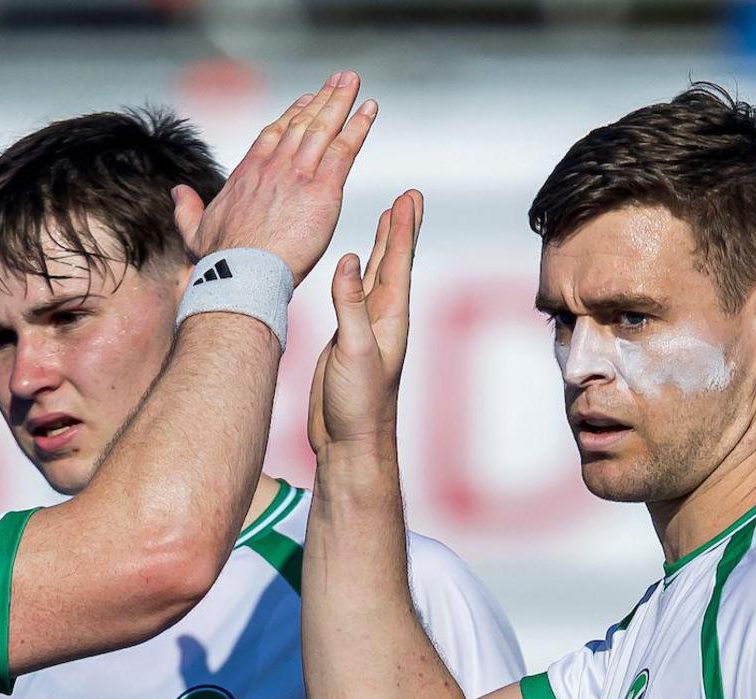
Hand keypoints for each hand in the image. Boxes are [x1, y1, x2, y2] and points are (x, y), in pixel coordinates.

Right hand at [178, 72, 378, 283]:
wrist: (243, 273)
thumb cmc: (221, 260)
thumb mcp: (195, 231)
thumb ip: (187, 209)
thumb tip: (177, 192)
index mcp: (248, 173)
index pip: (274, 135)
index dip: (292, 115)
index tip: (306, 101)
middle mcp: (274, 166)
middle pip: (302, 123)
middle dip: (322, 99)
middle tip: (338, 80)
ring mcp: (298, 174)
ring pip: (324, 128)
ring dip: (340, 102)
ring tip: (352, 82)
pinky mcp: (321, 189)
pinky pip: (344, 150)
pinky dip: (358, 127)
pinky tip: (368, 110)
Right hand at [308, 190, 422, 454]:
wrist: (349, 442)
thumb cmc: (358, 404)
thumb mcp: (355, 350)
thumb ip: (350, 306)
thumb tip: (347, 259)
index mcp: (390, 318)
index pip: (396, 263)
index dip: (402, 229)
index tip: (408, 198)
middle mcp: (381, 319)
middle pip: (392, 263)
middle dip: (399, 229)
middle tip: (409, 197)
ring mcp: (364, 329)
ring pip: (374, 276)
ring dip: (381, 247)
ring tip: (388, 219)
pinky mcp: (346, 340)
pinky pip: (353, 296)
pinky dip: (355, 274)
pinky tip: (352, 267)